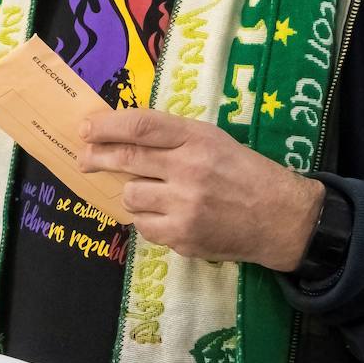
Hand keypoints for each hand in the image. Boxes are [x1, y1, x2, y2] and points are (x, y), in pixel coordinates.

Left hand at [80, 109, 323, 271]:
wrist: (280, 217)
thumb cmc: (242, 172)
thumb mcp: (213, 140)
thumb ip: (172, 137)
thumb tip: (120, 136)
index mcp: (197, 139)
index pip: (141, 126)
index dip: (107, 126)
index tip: (86, 129)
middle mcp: (189, 169)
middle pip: (127, 159)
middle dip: (97, 157)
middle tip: (83, 159)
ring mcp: (185, 205)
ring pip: (131, 196)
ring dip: (133, 194)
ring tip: (151, 194)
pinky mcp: (183, 236)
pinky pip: (143, 226)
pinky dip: (148, 220)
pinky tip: (166, 215)